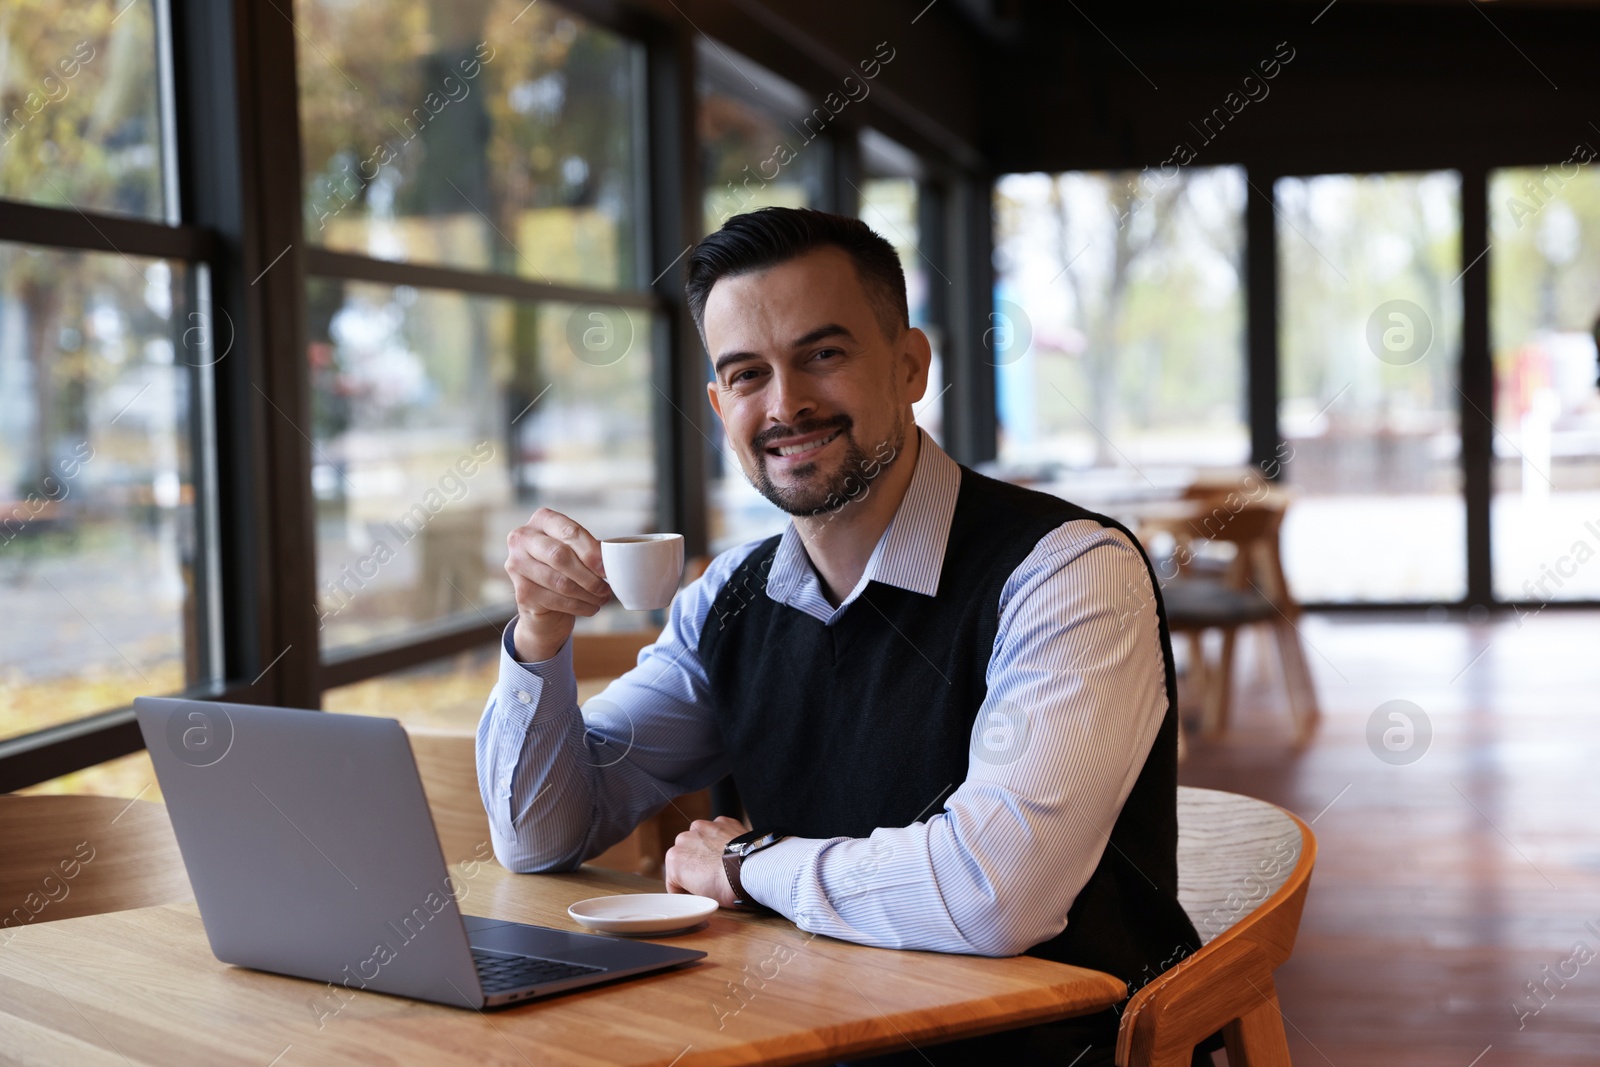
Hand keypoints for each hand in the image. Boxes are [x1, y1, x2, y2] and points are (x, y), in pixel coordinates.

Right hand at [504, 508, 610, 661]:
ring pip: (560, 582)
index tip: (607, 568)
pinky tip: (591, 608)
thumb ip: (591, 550)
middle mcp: (522, 538)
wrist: (542, 600)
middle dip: (589, 575)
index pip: (569, 532)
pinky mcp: (521, 591)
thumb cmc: (565, 568)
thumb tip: (612, 559)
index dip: (591, 551)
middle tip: (606, 588)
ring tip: (602, 598)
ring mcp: (516, 565)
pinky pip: (557, 601)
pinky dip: (579, 606)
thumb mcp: (577, 552)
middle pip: (560, 556)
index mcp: (541, 520)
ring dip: (587, 594)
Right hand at [664, 816, 747, 907]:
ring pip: (700, 839)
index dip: (685, 889)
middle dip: (695, 864)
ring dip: (707, 848)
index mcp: (673, 859)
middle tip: (712, 878)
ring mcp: (704, 826)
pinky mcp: (722, 821)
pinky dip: (723, 839)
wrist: (753, 871)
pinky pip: (718, 831)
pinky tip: (732, 852)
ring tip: (723, 863)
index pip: (674, 879)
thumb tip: (697, 886)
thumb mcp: (700, 897)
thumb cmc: (727, 888)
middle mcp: (684, 838)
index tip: (697, 893)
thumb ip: (691, 886)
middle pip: (685, 855)